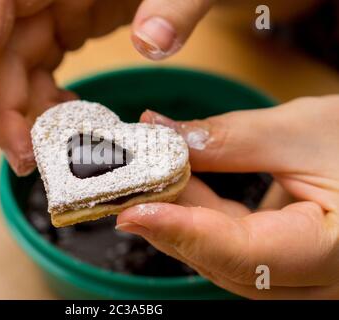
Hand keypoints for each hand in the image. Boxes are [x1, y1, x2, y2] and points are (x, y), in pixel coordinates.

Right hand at [0, 0, 213, 174]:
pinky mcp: (70, 26)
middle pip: (6, 46)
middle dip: (6, 104)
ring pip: (22, 65)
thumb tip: (150, 44)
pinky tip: (70, 128)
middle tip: (24, 156)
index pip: (1, 0)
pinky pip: (45, 68)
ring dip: (28, 114)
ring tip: (47, 156)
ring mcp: (58, 9)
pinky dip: (51, 103)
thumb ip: (174, 5)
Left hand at [116, 95, 338, 298]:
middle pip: (226, 263)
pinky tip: (186, 184)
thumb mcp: (304, 131)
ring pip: (225, 259)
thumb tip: (166, 137)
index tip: (135, 211)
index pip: (245, 255)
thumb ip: (230, 140)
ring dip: (185, 216)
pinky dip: (204, 216)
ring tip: (158, 175)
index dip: (184, 232)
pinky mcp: (287, 260)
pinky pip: (234, 247)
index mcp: (335, 252)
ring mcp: (303, 275)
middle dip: (174, 222)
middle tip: (134, 186)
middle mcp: (319, 279)